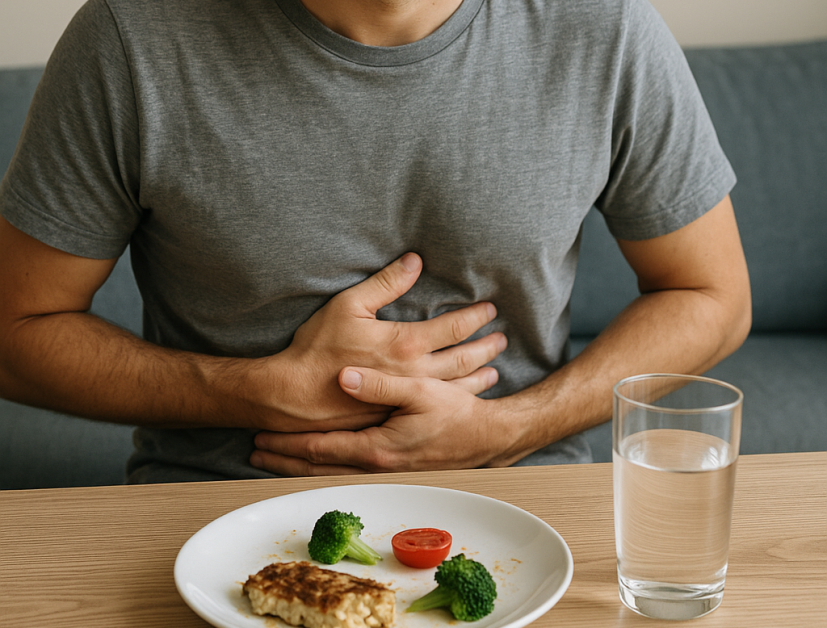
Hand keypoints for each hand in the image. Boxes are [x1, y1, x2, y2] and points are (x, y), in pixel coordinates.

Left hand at [251, 365, 519, 475]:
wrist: (486, 437)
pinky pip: (346, 470)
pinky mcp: (392, 466)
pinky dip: (323, 465)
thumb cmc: (457, 414)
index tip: (261, 439)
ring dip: (301, 464)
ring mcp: (384, 469)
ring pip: (331, 471)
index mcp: (377, 448)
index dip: (288, 443)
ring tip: (275, 457)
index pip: (320, 448)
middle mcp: (376, 464)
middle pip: (318, 466)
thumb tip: (344, 377)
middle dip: (285, 459)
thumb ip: (380, 384)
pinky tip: (316, 459)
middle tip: (256, 452)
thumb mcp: (420, 391)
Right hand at [258, 253, 505, 431]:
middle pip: (463, 358)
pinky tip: (464, 397)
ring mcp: (407, 396)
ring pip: (455, 385)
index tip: (489, 309)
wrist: (295, 395)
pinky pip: (437, 405)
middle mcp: (414, 372)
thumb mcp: (349, 305)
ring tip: (494, 371)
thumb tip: (414, 261)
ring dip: (478, 376)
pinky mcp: (397, 413)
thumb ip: (385, 282)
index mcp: (405, 343)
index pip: (453, 327)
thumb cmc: (318, 348)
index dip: (475, 316)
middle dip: (486, 347)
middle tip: (502, 340)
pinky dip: (458, 398)